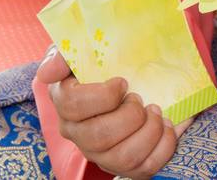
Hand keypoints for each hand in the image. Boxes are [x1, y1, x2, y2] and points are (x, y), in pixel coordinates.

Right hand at [38, 48, 188, 178]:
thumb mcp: (80, 49)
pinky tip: (168, 126)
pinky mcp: (125, 166)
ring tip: (156, 111)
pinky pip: (145, 168)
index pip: (73, 106)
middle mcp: (78, 134)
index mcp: (65, 104)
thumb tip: (48, 72)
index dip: (103, 95)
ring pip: (123, 157)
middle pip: (100, 136)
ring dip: (149, 131)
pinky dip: (164, 146)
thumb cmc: (100, 64)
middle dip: (129, 115)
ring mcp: (101, 154)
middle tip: (140, 98)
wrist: (125, 79)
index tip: (123, 82)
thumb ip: (63, 54)